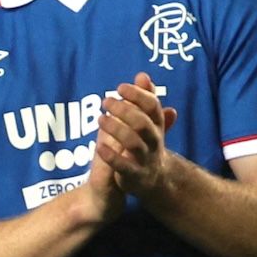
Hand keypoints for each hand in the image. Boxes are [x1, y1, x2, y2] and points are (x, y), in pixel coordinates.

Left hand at [94, 73, 178, 195]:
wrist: (152, 180)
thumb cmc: (145, 144)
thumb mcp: (147, 122)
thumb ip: (144, 100)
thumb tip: (142, 75)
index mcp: (157, 126)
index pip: (152, 106)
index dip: (138, 95)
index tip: (120, 87)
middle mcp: (154, 141)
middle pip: (143, 123)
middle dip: (124, 110)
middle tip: (106, 101)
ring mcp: (145, 159)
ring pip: (134, 143)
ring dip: (116, 128)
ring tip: (100, 119)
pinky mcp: (135, 176)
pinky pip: (124, 166)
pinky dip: (111, 156)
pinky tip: (99, 146)